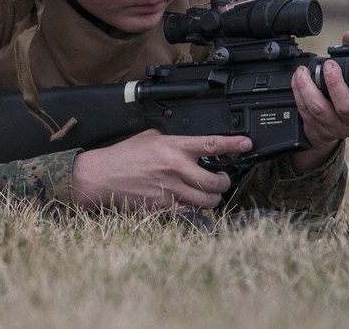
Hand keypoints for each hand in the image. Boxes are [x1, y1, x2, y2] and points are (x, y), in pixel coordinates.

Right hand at [71, 129, 252, 211]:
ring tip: (211, 192)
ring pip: (206, 200)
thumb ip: (174, 139)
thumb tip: (194, 141)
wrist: (101, 176)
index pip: (211, 144)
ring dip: (214, 198)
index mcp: (173, 147)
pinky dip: (195, 209)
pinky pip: (190, 212)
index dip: (233, 143)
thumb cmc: (124, 155)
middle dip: (226, 182)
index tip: (247, 143)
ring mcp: (169, 190)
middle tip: (224, 179)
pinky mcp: (162, 207)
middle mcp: (174, 168)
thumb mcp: (151, 137)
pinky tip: (192, 202)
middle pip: (215, 181)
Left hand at [289, 31, 348, 171]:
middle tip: (329, 65)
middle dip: (335, 85)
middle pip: (346, 108)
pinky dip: (298, 93)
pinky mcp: (317, 129)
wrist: (335, 122)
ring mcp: (336, 128)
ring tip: (303, 71)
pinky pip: (305, 112)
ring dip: (308, 88)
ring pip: (320, 110)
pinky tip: (297, 79)